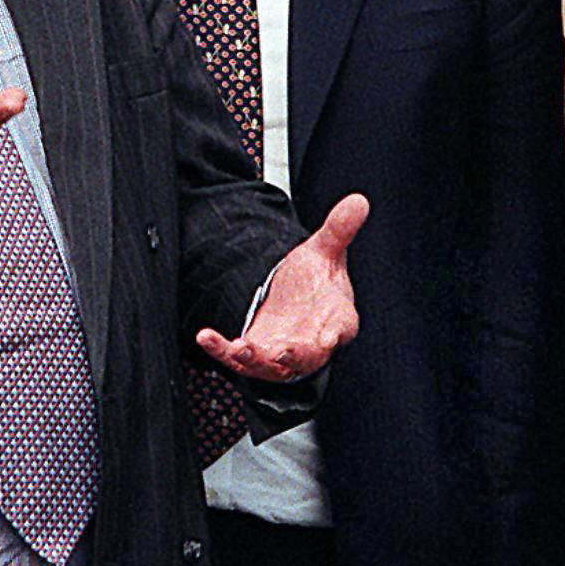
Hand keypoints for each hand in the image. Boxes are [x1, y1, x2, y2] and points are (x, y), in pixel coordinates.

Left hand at [196, 192, 368, 381]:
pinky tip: (206, 337)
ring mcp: (281, 353)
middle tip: (283, 352)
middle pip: (307, 356)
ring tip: (239, 348)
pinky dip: (220, 350)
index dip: (335, 335)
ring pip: (270, 364)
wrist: (295, 299)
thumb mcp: (326, 251)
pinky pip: (236, 357)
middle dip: (295, 356)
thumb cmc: (318, 283)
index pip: (341, 329)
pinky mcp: (255, 354)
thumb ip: (340, 228)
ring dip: (255, 359)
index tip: (329, 338)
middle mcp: (311, 343)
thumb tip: (358, 200)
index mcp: (336, 319)